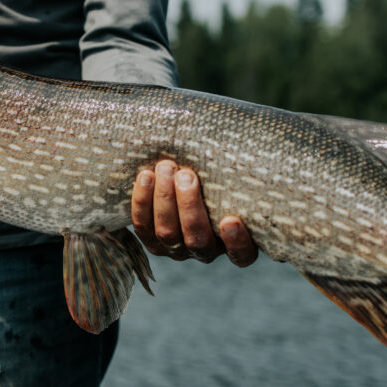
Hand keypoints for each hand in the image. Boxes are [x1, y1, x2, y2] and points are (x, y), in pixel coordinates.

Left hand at [131, 160, 257, 266]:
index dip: (236, 242)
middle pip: (197, 240)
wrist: (183, 179)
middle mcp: (207, 250)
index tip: (230, 220)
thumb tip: (245, 133)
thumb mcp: (234, 176)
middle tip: (187, 175)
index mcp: (236, 243)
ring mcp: (177, 248)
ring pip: (168, 234)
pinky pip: (143, 227)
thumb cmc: (221, 176)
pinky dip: (142, 201)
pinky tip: (146, 176)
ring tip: (166, 168)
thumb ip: (241, 168)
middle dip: (189, 207)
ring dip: (164, 200)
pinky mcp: (151, 240)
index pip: (242, 254)